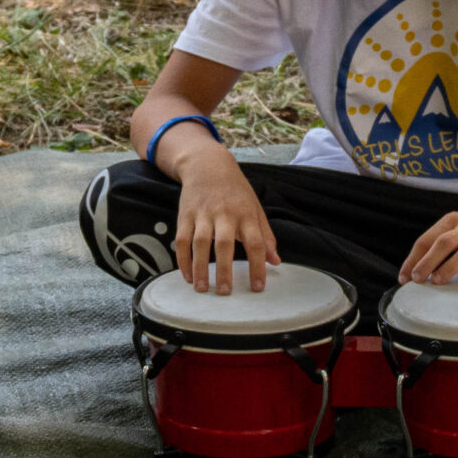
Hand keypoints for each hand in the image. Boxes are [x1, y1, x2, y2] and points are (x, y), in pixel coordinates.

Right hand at [173, 151, 278, 294]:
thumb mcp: (255, 209)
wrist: (208, 165)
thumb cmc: (236, 191)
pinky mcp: (185, 215)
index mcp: (246, 214)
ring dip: (199, 268)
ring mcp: (203, 214)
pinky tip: (187, 276)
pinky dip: (182, 259)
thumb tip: (276, 261)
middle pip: (224, 244)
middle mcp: (224, 214)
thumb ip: (265, 236)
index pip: (255, 242)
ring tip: (202, 289)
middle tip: (224, 292)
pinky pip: (181, 240)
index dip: (257, 265)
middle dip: (224, 270)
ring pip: (199, 243)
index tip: (258, 287)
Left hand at [399, 201, 457, 284]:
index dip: (413, 259)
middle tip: (417, 280)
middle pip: (443, 243)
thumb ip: (442, 241)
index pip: (427, 239)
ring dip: (449, 267)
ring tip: (437, 282)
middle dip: (427, 262)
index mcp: (454, 220)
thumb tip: (418, 269)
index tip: (404, 278)